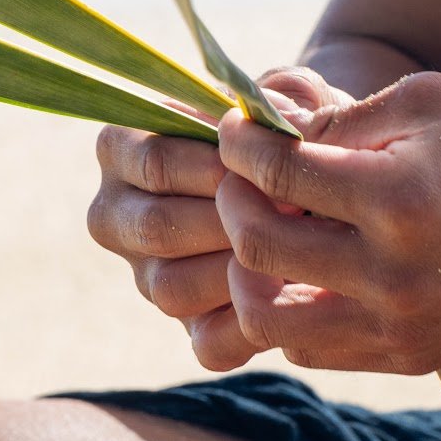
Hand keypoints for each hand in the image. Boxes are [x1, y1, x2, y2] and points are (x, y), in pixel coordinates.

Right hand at [87, 70, 351, 371]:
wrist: (322, 183)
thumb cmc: (293, 131)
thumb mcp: (290, 96)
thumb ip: (284, 96)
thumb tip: (280, 123)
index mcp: (122, 149)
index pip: (152, 161)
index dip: (214, 166)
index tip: (268, 166)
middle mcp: (118, 215)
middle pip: (156, 227)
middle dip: (230, 220)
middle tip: (294, 210)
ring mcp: (148, 276)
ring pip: (172, 289)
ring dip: (238, 271)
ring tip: (295, 249)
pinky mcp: (190, 326)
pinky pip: (207, 344)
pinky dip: (252, 327)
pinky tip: (291, 296)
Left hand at [214, 71, 440, 374]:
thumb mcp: (435, 101)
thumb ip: (343, 119)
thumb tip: (267, 129)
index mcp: (400, 199)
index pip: (275, 173)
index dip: (239, 143)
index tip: (237, 128)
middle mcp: (394, 276)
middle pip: (253, 250)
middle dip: (231, 202)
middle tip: (243, 175)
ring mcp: (401, 328)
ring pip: (267, 320)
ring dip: (247, 271)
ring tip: (268, 228)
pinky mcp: (411, 358)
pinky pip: (312, 348)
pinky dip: (289, 308)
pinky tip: (307, 266)